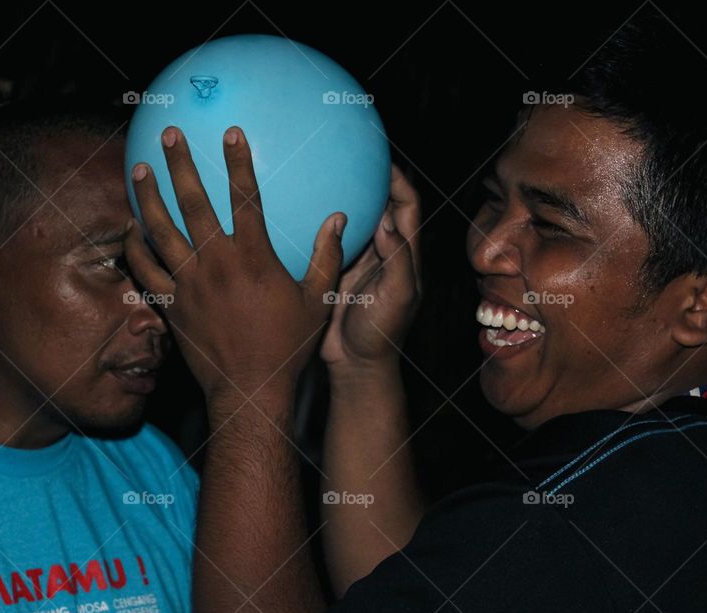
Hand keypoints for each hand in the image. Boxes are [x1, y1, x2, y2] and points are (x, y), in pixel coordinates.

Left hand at [125, 126, 345, 404]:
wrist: (249, 391)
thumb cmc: (288, 347)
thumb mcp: (318, 300)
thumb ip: (328, 257)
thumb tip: (339, 219)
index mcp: (253, 257)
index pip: (244, 197)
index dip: (238, 161)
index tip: (231, 132)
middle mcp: (216, 263)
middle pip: (193, 203)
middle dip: (180, 164)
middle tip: (170, 134)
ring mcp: (189, 284)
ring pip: (161, 231)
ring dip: (148, 196)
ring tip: (139, 168)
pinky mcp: (171, 306)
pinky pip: (145, 271)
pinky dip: (136, 247)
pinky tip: (130, 228)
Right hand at [319, 165, 421, 371]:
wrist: (354, 364)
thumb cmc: (382, 334)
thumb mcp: (398, 297)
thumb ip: (399, 260)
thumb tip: (388, 222)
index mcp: (404, 254)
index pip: (407, 206)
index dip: (399, 180)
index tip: (381, 158)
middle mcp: (382, 252)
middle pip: (380, 204)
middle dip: (369, 178)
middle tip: (348, 154)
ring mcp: (357, 260)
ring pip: (353, 218)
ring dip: (343, 196)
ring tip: (322, 172)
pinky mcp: (334, 270)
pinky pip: (327, 239)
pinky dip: (319, 222)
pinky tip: (299, 210)